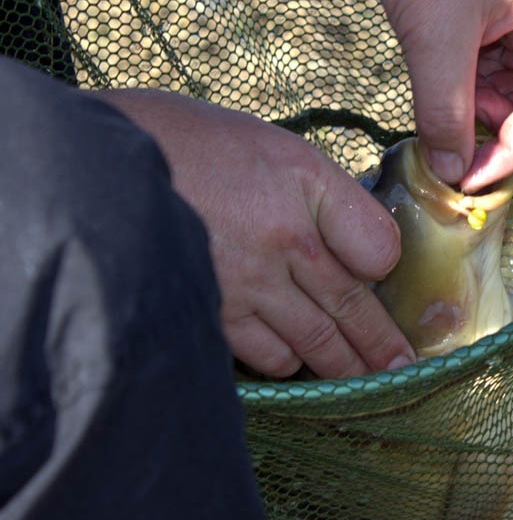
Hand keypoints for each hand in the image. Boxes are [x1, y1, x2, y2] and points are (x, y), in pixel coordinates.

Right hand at [98, 89, 414, 378]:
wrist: (105, 165)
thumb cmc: (190, 143)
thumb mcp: (269, 145)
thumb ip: (319, 192)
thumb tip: (352, 241)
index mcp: (305, 185)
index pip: (378, 246)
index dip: (385, 263)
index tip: (382, 275)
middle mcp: (284, 239)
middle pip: (351, 306)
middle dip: (380, 344)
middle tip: (401, 368)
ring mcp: (248, 282)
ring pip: (312, 341)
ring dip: (339, 362)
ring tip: (356, 376)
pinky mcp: (213, 313)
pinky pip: (265, 356)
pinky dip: (284, 361)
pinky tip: (291, 359)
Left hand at [363, 0, 512, 192]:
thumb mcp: (433, 38)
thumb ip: (446, 113)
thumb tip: (453, 174)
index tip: (471, 183)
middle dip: (502, 134)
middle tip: (457, 162)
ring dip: (481, 115)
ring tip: (440, 124)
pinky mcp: (498, 16)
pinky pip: (493, 71)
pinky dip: (469, 93)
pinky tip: (441, 97)